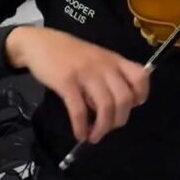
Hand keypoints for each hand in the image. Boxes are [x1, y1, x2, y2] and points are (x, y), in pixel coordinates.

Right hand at [5, 26, 149, 143]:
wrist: (39, 43)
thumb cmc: (68, 53)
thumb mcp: (95, 58)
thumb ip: (108, 77)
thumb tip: (113, 107)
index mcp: (114, 60)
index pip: (140, 76)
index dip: (140, 95)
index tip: (131, 107)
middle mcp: (104, 66)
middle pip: (124, 98)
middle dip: (119, 120)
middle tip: (108, 129)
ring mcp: (86, 73)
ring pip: (105, 106)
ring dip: (102, 128)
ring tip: (94, 137)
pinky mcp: (67, 82)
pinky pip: (79, 110)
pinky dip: (81, 126)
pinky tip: (79, 134)